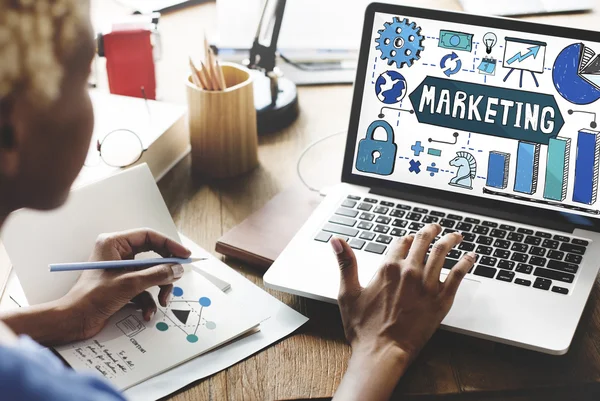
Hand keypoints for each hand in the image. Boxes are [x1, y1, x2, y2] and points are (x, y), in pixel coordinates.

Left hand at [61, 228, 190, 340]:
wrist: (73, 322)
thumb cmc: (91, 298)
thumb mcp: (129, 284)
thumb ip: (157, 274)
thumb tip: (177, 269)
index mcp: (114, 243)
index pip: (149, 236)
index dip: (169, 245)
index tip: (184, 256)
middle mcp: (118, 254)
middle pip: (153, 257)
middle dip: (165, 272)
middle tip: (177, 278)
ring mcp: (121, 270)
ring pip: (151, 274)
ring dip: (159, 289)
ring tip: (161, 302)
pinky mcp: (122, 286)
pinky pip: (144, 289)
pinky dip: (148, 301)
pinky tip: (146, 313)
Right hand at [331, 224, 475, 400]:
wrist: (382, 352)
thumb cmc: (363, 328)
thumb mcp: (348, 293)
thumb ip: (346, 263)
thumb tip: (336, 240)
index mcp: (388, 268)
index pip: (400, 242)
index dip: (405, 238)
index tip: (409, 238)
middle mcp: (409, 272)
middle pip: (423, 241)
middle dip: (430, 231)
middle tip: (436, 228)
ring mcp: (427, 285)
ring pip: (442, 252)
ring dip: (450, 240)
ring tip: (456, 236)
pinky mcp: (441, 300)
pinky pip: (458, 275)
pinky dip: (466, 262)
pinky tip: (471, 256)